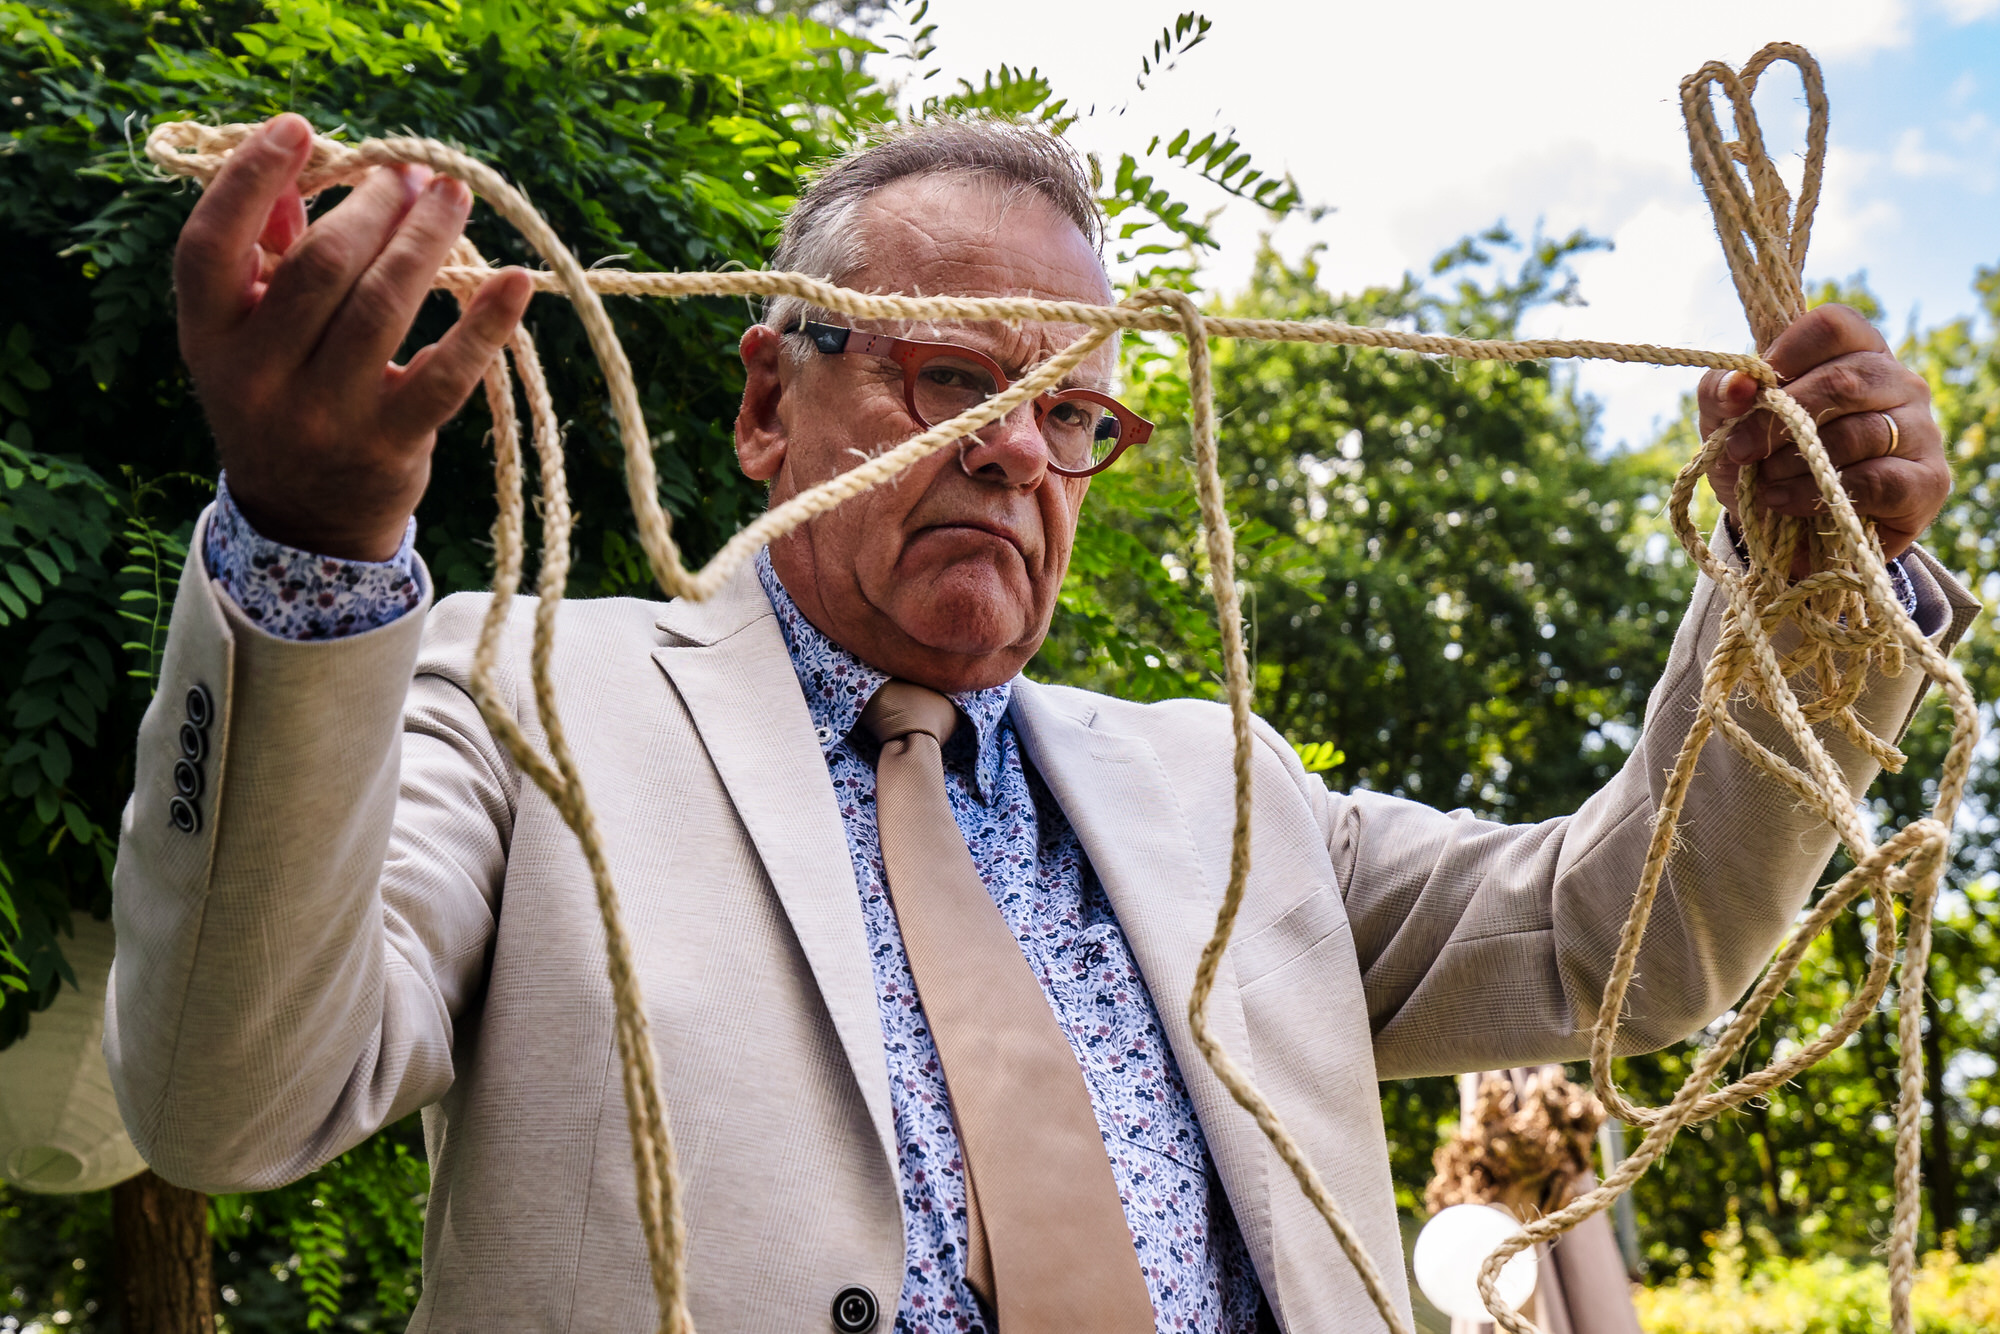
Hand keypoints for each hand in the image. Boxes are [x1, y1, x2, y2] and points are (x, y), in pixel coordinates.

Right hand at [175, 114, 534, 560]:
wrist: (305, 522)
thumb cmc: (281, 398)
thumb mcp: (248, 337)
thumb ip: (264, 256)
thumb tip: (303, 170)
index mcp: (209, 338)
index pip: (210, 246)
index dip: (249, 179)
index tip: (299, 128)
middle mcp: (258, 378)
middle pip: (320, 267)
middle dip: (374, 207)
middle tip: (410, 175)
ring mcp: (325, 415)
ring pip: (383, 306)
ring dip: (425, 240)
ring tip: (451, 196)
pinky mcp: (390, 443)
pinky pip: (447, 373)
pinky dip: (485, 322)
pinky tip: (515, 280)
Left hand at [1699, 303, 1948, 571]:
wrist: (1788, 536)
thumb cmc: (1761, 461)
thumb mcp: (1725, 423)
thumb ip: (1721, 393)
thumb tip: (1738, 386)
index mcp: (1854, 352)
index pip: (1833, 325)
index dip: (1786, 354)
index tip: (1749, 395)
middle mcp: (1898, 382)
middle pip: (1845, 380)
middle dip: (1779, 420)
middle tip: (1742, 450)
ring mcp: (1920, 429)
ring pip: (1861, 433)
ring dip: (1797, 463)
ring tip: (1766, 483)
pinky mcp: (1928, 481)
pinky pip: (1879, 481)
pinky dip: (1822, 494)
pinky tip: (1788, 503)